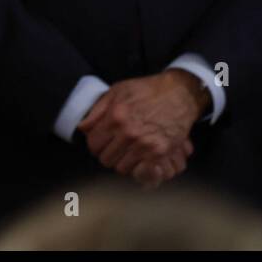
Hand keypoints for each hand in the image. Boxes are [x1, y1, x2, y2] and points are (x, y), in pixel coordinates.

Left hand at [78, 71, 203, 188]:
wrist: (179, 94)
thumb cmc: (147, 90)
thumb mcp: (116, 92)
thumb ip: (97, 111)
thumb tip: (83, 128)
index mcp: (115, 118)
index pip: (93, 144)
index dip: (95, 145)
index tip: (100, 142)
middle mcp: (128, 133)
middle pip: (106, 158)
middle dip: (107, 154)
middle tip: (113, 148)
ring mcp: (145, 145)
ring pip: (121, 167)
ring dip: (122, 162)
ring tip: (126, 152)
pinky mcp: (160, 152)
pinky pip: (140, 171)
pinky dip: (137, 168)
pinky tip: (138, 158)